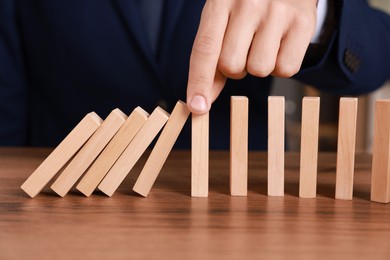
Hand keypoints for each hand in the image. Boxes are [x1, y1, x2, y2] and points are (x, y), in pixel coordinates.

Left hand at [186, 0, 317, 113]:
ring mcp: (277, 12)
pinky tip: (281, 44)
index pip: (205, 50)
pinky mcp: (302, 23)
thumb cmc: (248, 3)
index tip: (196, 107)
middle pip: (231, 66)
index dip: (199, 82)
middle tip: (244, 48)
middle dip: (235, 68)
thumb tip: (202, 100)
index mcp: (220, 1)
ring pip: (259, 70)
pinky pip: (286, 69)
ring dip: (258, 66)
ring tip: (263, 42)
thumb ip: (211, 57)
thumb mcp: (222, 18)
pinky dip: (281, 65)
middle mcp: (248, 3)